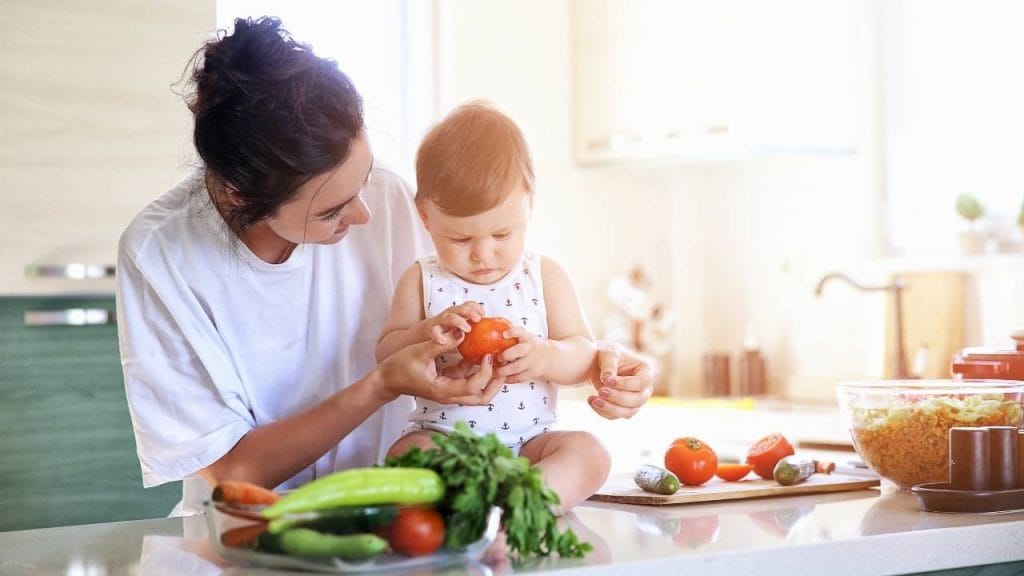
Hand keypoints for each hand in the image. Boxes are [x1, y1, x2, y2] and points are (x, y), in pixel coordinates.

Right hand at [377, 331, 503, 405]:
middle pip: (481, 398)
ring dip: (490, 380)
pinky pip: (469, 383)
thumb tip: (461, 332)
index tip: (488, 355)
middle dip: (495, 384)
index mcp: (443, 391)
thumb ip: (441, 343)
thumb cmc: (400, 366)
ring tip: (498, 362)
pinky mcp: (449, 386)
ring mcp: (450, 392)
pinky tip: (483, 357)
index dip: (484, 372)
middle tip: (504, 366)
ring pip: (478, 394)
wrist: (387, 379)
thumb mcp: (420, 352)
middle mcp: (449, 396)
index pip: (473, 387)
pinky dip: (479, 374)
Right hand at [419, 301, 483, 344]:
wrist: (422, 336)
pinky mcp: (431, 331)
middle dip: (470, 312)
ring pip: (450, 317)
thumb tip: (490, 338)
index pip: (468, 305)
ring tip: (467, 329)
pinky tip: (443, 341)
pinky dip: (438, 336)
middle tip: (478, 319)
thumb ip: (472, 332)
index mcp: (458, 313)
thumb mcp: (460, 331)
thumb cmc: (446, 334)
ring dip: (459, 321)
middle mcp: (449, 315)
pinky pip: (434, 332)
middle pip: (461, 309)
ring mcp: (440, 322)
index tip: (484, 314)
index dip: (477, 307)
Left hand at [493, 325, 550, 382]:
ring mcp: (533, 361)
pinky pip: (520, 377)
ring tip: (494, 372)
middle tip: (497, 358)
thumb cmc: (529, 345)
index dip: (513, 332)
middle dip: (507, 354)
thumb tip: (486, 329)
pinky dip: (510, 379)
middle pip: (519, 351)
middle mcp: (530, 348)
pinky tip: (502, 379)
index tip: (504, 333)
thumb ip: (511, 335)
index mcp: (527, 337)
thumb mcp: (524, 337)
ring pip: (518, 367)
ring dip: (504, 370)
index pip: (521, 332)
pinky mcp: (533, 372)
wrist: (549, 357)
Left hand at [587, 341, 653, 418]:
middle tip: (601, 391)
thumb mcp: (608, 353)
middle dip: (618, 397)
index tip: (608, 381)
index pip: (642, 382)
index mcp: (646, 371)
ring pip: (628, 412)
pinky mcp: (623, 410)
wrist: (598, 363)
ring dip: (610, 408)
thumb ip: (608, 364)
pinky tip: (591, 400)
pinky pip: (615, 416)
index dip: (626, 384)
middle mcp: (645, 389)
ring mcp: (635, 401)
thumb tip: (607, 379)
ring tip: (594, 399)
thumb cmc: (607, 355)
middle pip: (637, 400)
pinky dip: (602, 412)